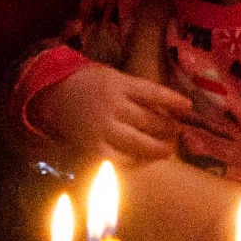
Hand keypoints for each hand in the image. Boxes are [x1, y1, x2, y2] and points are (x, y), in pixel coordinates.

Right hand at [28, 61, 191, 162]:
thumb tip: (168, 108)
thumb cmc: (88, 84)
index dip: (173, 101)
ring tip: (167, 149)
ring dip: (158, 148)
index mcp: (118, 84)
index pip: (153, 92)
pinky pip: (120, 160)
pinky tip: (143, 161)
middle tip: (177, 131)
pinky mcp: (93, 148)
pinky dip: (135, 162)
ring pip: (139, 143)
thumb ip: (136, 92)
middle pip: (150, 121)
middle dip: (169, 128)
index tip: (188, 107)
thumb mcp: (113, 78)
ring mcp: (102, 129)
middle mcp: (112, 106)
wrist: (52, 95)